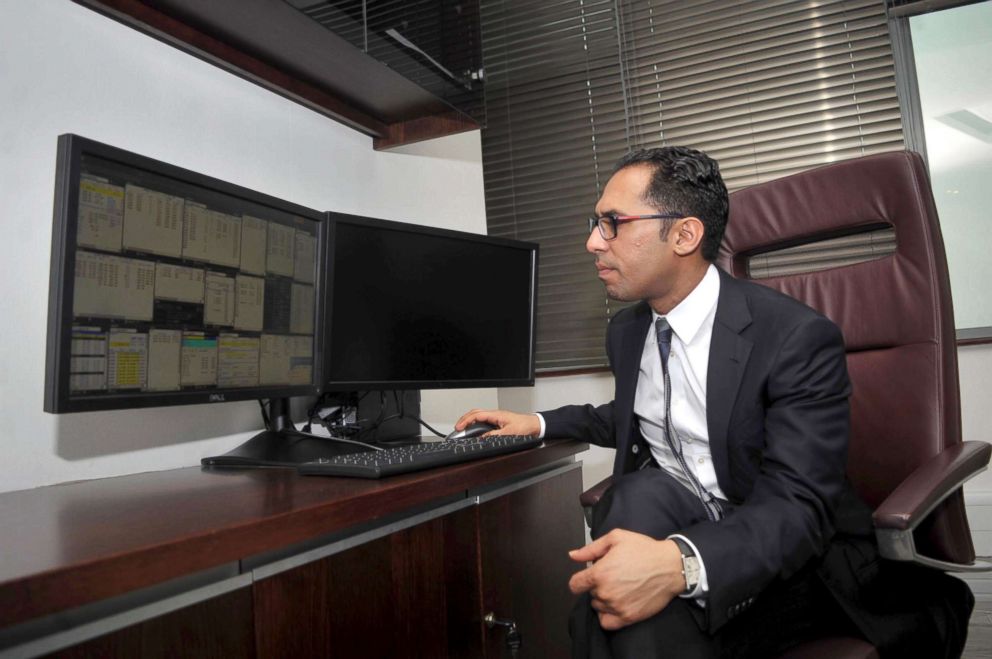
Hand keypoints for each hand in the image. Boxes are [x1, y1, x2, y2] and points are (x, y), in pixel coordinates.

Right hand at [454, 409, 540, 436]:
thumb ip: (494, 435)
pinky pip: (484, 419)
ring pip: (479, 415)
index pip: (476, 415)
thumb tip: (481, 438)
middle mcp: (495, 414)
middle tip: (457, 427)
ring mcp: (497, 417)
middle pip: (475, 413)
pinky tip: (474, 428)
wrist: (535, 425)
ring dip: (470, 420)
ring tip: (463, 427)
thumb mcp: (509, 433)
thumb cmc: (525, 427)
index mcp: (496, 414)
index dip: (466, 421)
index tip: (459, 427)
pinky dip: (476, 422)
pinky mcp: (499, 421)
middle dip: (464, 419)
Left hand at [568, 530, 684, 629]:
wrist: (670, 567)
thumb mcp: (616, 538)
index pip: (575, 584)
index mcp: (599, 573)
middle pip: (589, 594)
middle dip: (597, 585)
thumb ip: (591, 549)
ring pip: (598, 607)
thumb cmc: (644, 550)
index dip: (580, 580)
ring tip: (619, 588)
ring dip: (604, 599)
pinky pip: (607, 623)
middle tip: (613, 576)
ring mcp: (616, 607)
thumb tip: (573, 555)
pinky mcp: (628, 617)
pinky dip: (608, 615)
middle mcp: (605, 592)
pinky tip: (616, 604)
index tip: (587, 578)